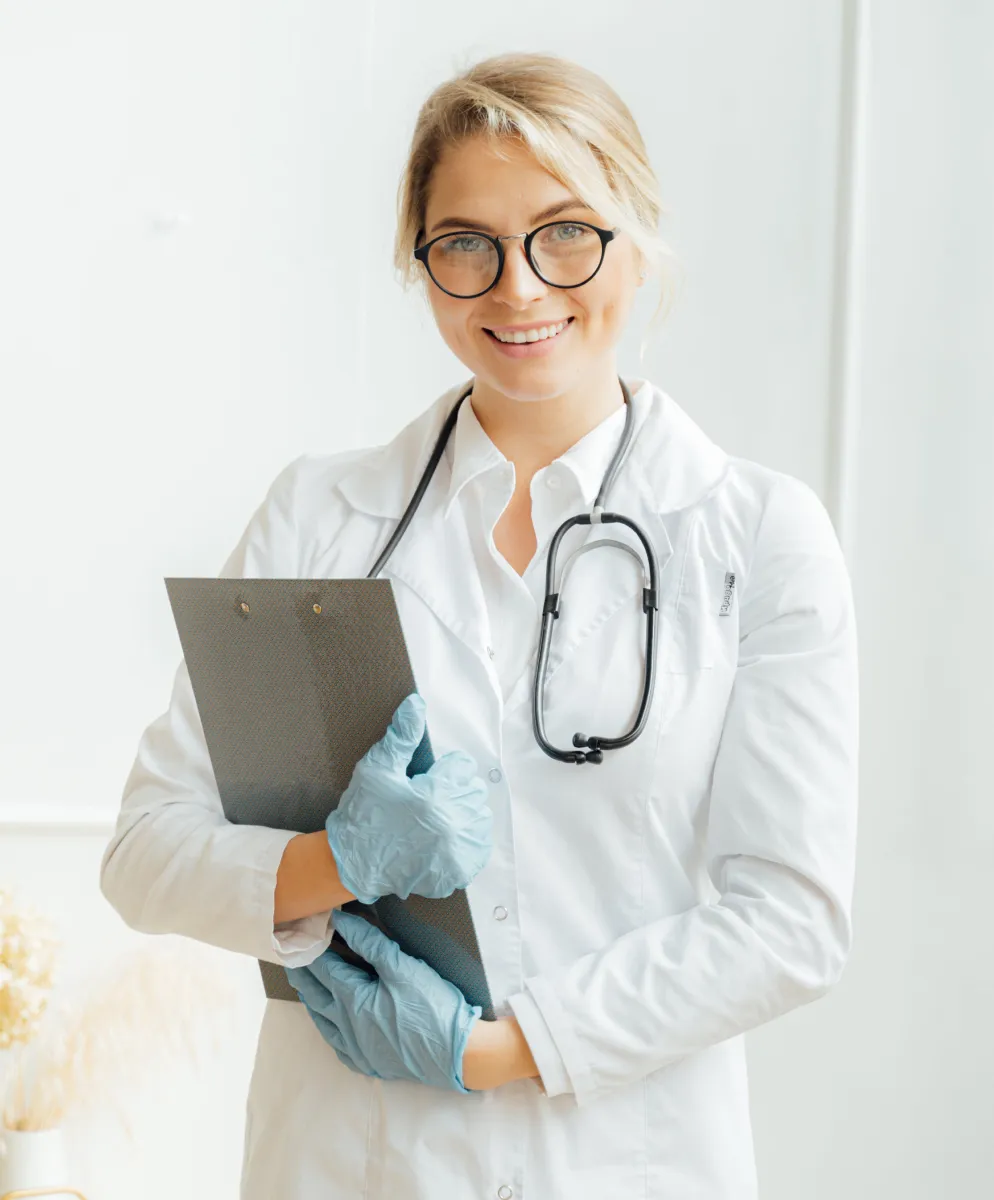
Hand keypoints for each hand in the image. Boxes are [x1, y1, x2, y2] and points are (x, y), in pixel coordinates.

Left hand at [286, 909, 480, 1092]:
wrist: (459, 1054)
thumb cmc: (433, 1007)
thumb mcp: (403, 967)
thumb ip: (370, 943)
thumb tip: (341, 922)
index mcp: (353, 1001)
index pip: (324, 969)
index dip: (312, 949)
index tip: (301, 933)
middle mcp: (347, 1028)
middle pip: (316, 995)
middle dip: (303, 974)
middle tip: (292, 957)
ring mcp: (357, 1050)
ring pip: (323, 1023)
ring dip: (313, 1001)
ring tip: (306, 987)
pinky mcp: (370, 1064)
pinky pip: (338, 1046)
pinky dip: (329, 1030)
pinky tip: (332, 1025)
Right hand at [325, 693, 492, 903]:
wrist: (354, 863)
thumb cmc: (364, 814)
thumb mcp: (376, 769)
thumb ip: (401, 736)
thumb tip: (416, 704)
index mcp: (435, 796)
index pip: (463, 766)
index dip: (442, 770)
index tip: (425, 780)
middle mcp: (452, 824)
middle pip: (473, 790)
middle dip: (452, 790)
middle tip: (426, 800)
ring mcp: (457, 851)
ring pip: (480, 817)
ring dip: (462, 814)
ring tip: (434, 819)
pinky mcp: (459, 871)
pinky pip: (480, 846)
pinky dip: (466, 840)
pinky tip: (443, 839)